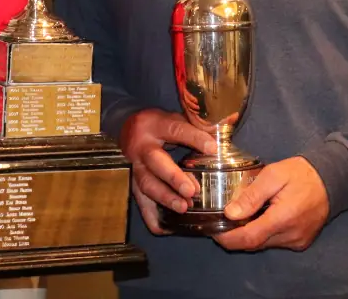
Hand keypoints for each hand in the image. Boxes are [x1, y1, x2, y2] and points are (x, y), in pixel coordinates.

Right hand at [120, 108, 216, 234]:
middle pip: (155, 162)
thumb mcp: (172, 118)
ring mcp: (134, 167)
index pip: (175, 129)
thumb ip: (193, 126)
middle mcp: (141, 146)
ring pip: (146, 184)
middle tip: (192, 191)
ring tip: (184, 207)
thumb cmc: (157, 125)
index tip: (213, 149)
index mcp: (154, 125)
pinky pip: (140, 202)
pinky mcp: (132, 183)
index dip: (194, 139)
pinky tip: (166, 228)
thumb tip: (220, 135)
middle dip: (173, 177)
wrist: (127, 129)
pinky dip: (152, 218)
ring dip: (165, 198)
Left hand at [213, 156, 329, 251]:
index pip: (249, 238)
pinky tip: (257, 218)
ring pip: (264, 244)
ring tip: (238, 216)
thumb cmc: (301, 173)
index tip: (212, 230)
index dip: (228, 238)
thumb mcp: (273, 175)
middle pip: (254, 243)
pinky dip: (262, 233)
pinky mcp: (301, 242)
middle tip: (220, 220)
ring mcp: (297, 241)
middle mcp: (291, 236)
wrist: (332, 180)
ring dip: (248, 234)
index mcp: (283, 218)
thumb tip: (230, 213)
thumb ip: (252, 195)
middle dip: (234, 235)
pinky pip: (275, 242)